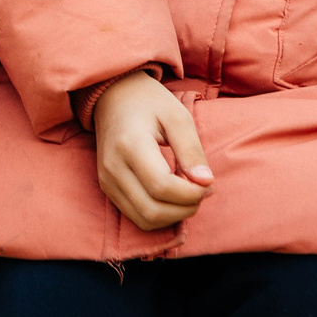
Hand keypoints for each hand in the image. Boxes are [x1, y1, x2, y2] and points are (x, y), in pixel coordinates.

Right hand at [91, 72, 213, 229]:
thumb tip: (206, 183)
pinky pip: (136, 216)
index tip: (209, 183)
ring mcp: (107, 180)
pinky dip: (160, 215)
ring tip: (189, 195)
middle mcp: (113, 166)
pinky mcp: (107, 188)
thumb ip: (192, 150)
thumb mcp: (177, 117)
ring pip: (144, 219)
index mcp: (130, 144)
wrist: (113, 97)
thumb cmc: (150, 103)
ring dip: (174, 216)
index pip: (162, 186)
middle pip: (153, 210)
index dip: (191, 194)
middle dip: (186, 209)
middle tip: (203, 191)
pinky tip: (173, 198)